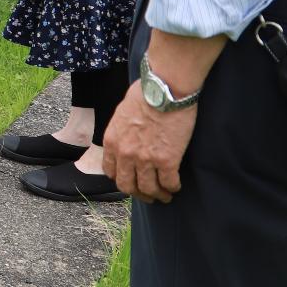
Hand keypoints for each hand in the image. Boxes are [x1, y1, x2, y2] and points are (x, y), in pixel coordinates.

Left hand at [104, 81, 196, 202]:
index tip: (130, 180)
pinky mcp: (167, 161)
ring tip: (165, 195)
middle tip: (148, 196)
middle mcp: (125, 154)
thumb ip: (122, 130)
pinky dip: (173, 187)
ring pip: (148, 189)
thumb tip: (129, 135)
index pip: (111, 171)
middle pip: (127, 185)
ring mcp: (145, 159)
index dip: (121, 178)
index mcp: (112, 141)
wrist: (165, 90)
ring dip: (157, 195)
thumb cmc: (145, 94)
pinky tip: (176, 186)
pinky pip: (169, 183)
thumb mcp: (122, 113)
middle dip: (138, 194)